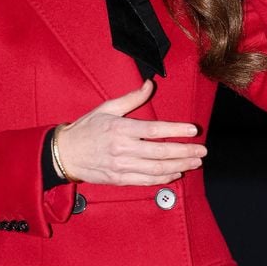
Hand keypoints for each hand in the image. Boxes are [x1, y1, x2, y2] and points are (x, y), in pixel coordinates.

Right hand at [55, 80, 206, 185]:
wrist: (65, 153)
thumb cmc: (86, 128)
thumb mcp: (107, 108)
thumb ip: (131, 98)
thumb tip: (149, 84)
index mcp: (120, 129)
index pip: (154, 130)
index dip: (176, 130)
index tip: (193, 130)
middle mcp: (122, 149)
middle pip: (160, 152)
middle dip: (185, 151)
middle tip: (202, 151)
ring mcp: (121, 166)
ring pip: (157, 169)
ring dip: (179, 166)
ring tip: (195, 162)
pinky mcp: (119, 179)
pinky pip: (146, 181)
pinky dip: (163, 178)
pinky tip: (175, 173)